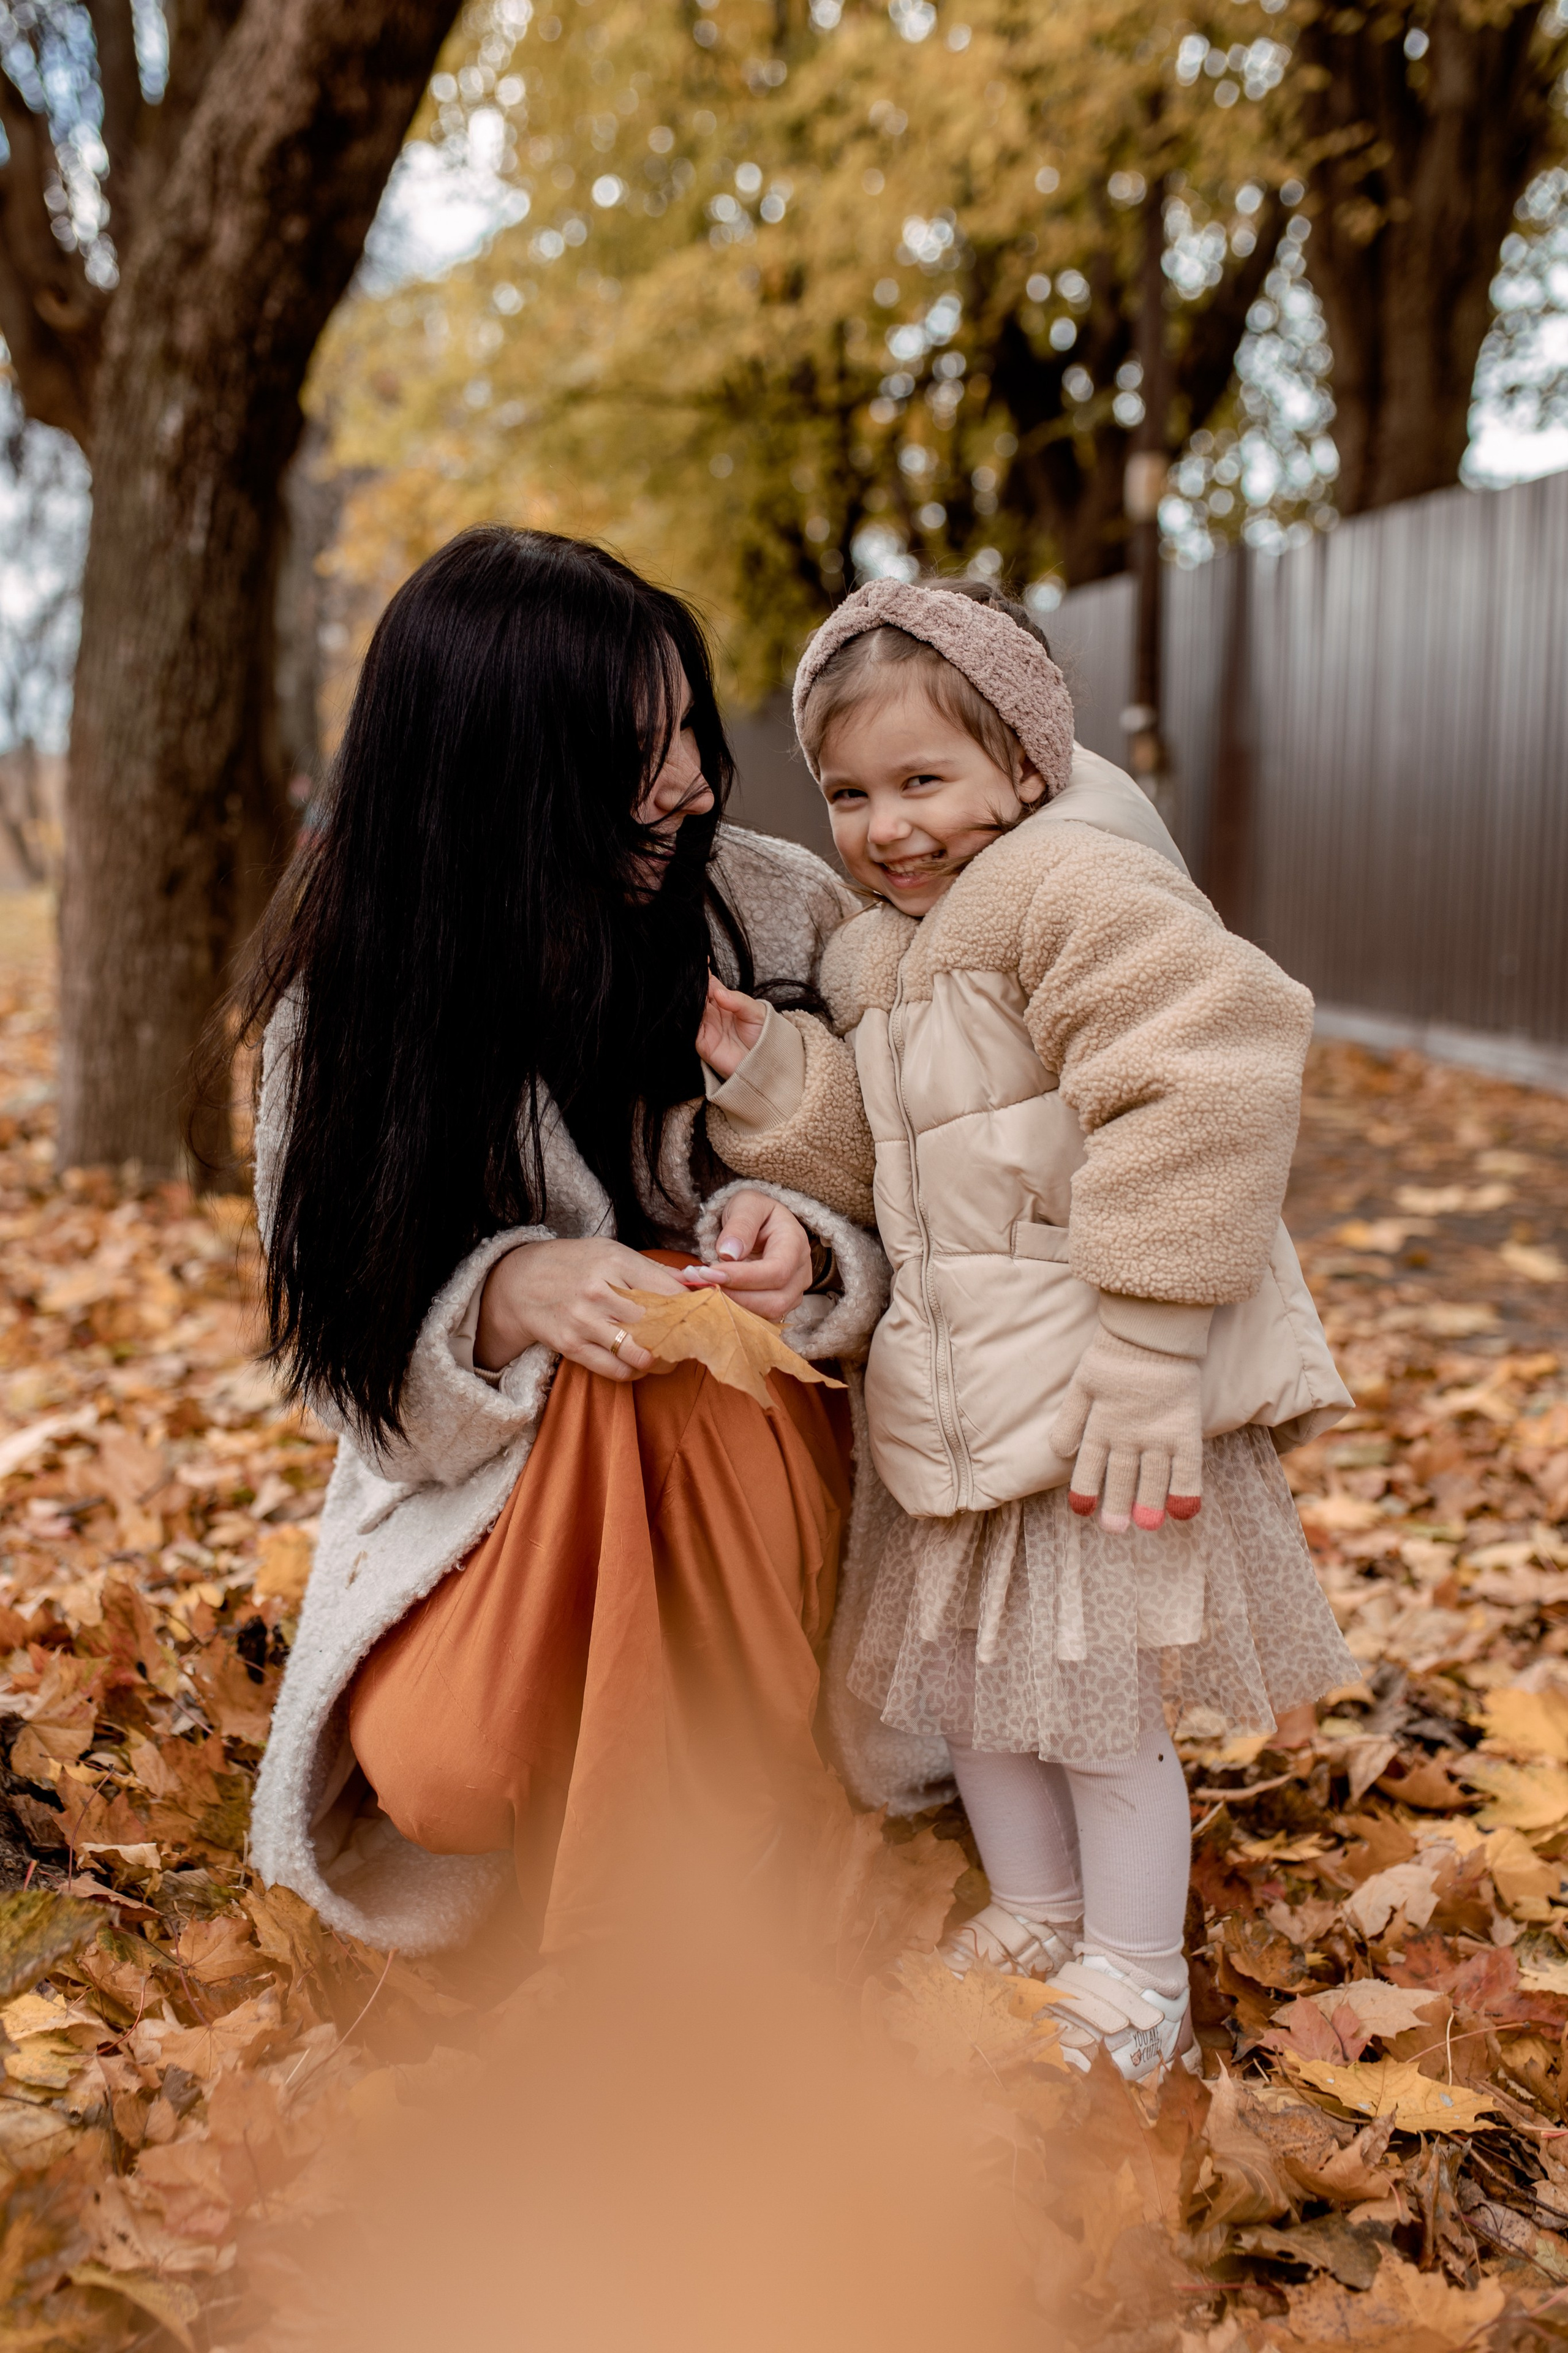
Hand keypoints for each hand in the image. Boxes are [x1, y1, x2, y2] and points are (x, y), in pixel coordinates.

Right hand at [475, 1238, 687, 1381]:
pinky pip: (617, 1371)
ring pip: (641, 1354)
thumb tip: (699, 1281)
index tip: (699, 1318)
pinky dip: (636, 1372)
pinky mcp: (571, 1346)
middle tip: (689, 1342)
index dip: (692, 1310)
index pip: (670, 1293)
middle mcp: (600, 1291)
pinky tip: (640, 1364)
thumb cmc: (576, 1265)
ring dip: (661, 1361)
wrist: (520, 1281)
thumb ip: (656, 1270)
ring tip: (667, 1356)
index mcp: (616, 1262)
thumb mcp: (612, 1253)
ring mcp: (584, 1321)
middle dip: (681, 1338)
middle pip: (660, 1325)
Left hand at [679, 1191, 812, 1322]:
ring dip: (731, 1306)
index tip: (709, 1272)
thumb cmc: (752, 1211)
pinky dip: (733, 1311)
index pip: (776, 1271)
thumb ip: (740, 1224)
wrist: (759, 1222)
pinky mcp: (779, 1305)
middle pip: (774, 1300)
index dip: (743, 1278)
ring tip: (699, 1286)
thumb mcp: (746, 1204)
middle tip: (697, 1280)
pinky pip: (759, 1319)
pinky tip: (711, 1295)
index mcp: (795, 1243)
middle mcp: (800, 1272)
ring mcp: (793, 1292)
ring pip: (767, 1315)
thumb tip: (729, 1254)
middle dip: (734, 1296)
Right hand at [696, 975, 767, 1080]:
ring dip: (686, 1001)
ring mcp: (704, 1026)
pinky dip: (686, 1021)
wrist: (768, 1062)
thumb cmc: (765, 1035)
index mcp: (723, 999)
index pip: (707, 981)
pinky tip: (688, 1012)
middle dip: (690, 985)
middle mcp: (711, 1011)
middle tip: (688, 976)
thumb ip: (738, 1001)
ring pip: (688, 1010)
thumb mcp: (755, 1011)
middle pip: (694, 994)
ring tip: (687, 991)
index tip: (698, 960)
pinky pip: (688, 1029)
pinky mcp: (701, 1043)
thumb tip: (719, 993)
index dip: (701, 971)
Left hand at [1048, 1328, 1202, 1532]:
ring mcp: (1157, 1433)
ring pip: (1152, 1476)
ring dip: (1148, 1503)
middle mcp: (1128, 1434)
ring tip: (1145, 1526)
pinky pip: (1187, 1465)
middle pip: (1121, 1475)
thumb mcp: (1082, 1384)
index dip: (1085, 1488)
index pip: (1090, 1463)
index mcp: (1101, 1423)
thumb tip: (1057, 1452)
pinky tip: (1184, 1512)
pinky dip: (1186, 1489)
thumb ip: (1070, 1418)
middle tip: (1113, 1530)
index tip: (1081, 1512)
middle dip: (1116, 1504)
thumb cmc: (1114, 1355)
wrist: (1151, 1332)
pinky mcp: (1183, 1427)